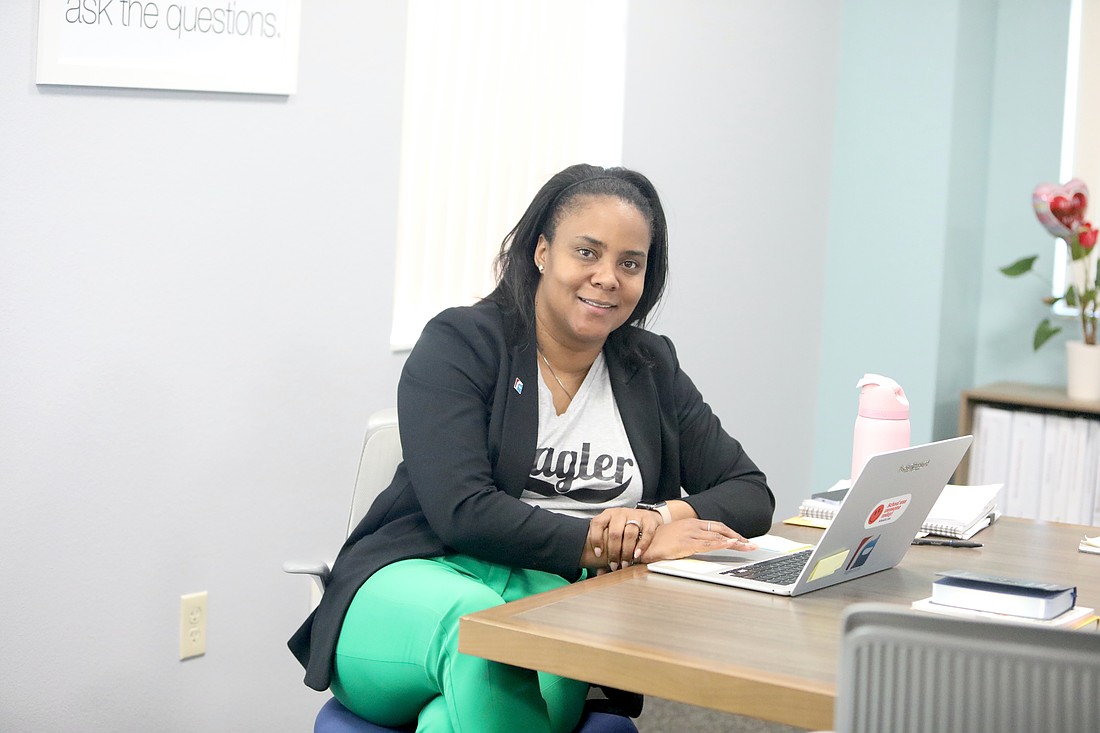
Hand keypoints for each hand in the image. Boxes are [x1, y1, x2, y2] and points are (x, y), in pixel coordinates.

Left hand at [587, 508, 661, 570]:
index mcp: (607, 515)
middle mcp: (620, 513)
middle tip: (614, 565)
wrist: (644, 516)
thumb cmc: (624, 529)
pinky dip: (641, 546)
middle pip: (615, 532)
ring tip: (625, 563)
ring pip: (630, 533)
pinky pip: (646, 533)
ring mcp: (634, 515)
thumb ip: (606, 551)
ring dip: (627, 551)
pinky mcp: (648, 519)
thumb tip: (599, 572)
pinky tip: (637, 555)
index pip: (597, 523)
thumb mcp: (612, 533)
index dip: (596, 539)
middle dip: (614, 552)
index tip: (598, 554)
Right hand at [638, 519, 756, 562]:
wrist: (639, 542)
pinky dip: (722, 544)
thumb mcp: (676, 538)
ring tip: (749, 547)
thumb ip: (689, 540)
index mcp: (691, 524)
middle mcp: (692, 526)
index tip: (743, 540)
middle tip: (752, 545)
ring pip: (718, 537)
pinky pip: (708, 544)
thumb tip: (701, 546)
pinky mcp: (686, 544)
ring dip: (736, 542)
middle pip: (721, 530)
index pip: (717, 527)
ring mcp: (690, 534)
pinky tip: (732, 545)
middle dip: (738, 538)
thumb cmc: (655, 542)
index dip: (731, 533)